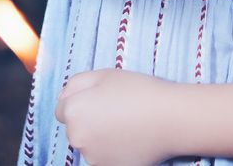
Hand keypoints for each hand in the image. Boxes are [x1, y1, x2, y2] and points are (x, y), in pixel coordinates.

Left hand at [55, 68, 175, 165]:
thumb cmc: (138, 91)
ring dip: (100, 136)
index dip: (82, 101)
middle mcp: (76, 137)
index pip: (63, 109)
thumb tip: (64, 97)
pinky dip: (113, 150)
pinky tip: (131, 139)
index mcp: (72, 112)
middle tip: (116, 110)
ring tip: (126, 124)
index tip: (101, 100)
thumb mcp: (103, 74)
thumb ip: (76, 84)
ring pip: (90, 144)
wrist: (170, 118)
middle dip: (89, 120)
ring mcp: (92, 157)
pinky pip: (104, 157)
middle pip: (75, 128)